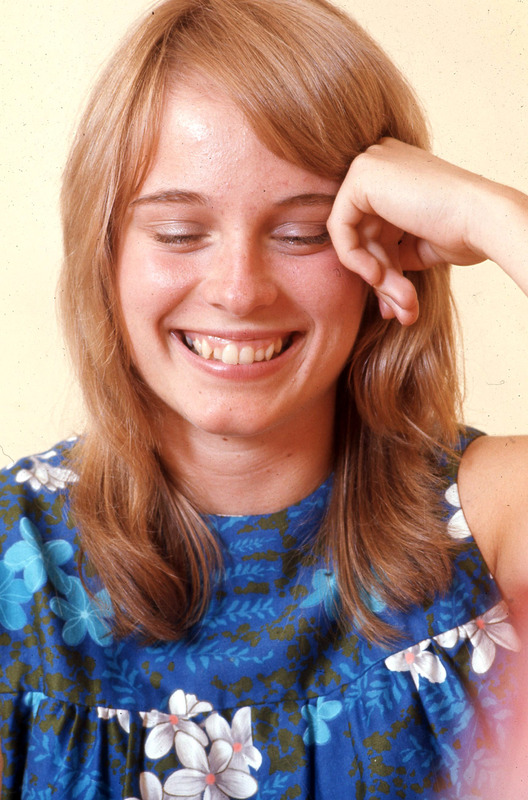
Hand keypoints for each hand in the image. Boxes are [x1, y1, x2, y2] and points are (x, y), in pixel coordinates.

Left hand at [327, 138, 526, 323]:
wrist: (484, 221)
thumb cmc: (464, 232)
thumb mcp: (417, 245)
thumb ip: (389, 252)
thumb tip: (372, 277)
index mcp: (396, 173)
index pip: (374, 226)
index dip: (383, 264)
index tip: (398, 298)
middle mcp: (381, 162)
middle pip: (364, 232)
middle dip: (381, 276)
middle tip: (400, 309)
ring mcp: (370, 164)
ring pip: (354, 236)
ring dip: (378, 277)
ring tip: (402, 303)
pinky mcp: (361, 175)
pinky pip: (339, 228)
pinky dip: (354, 258)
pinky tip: (377, 276)